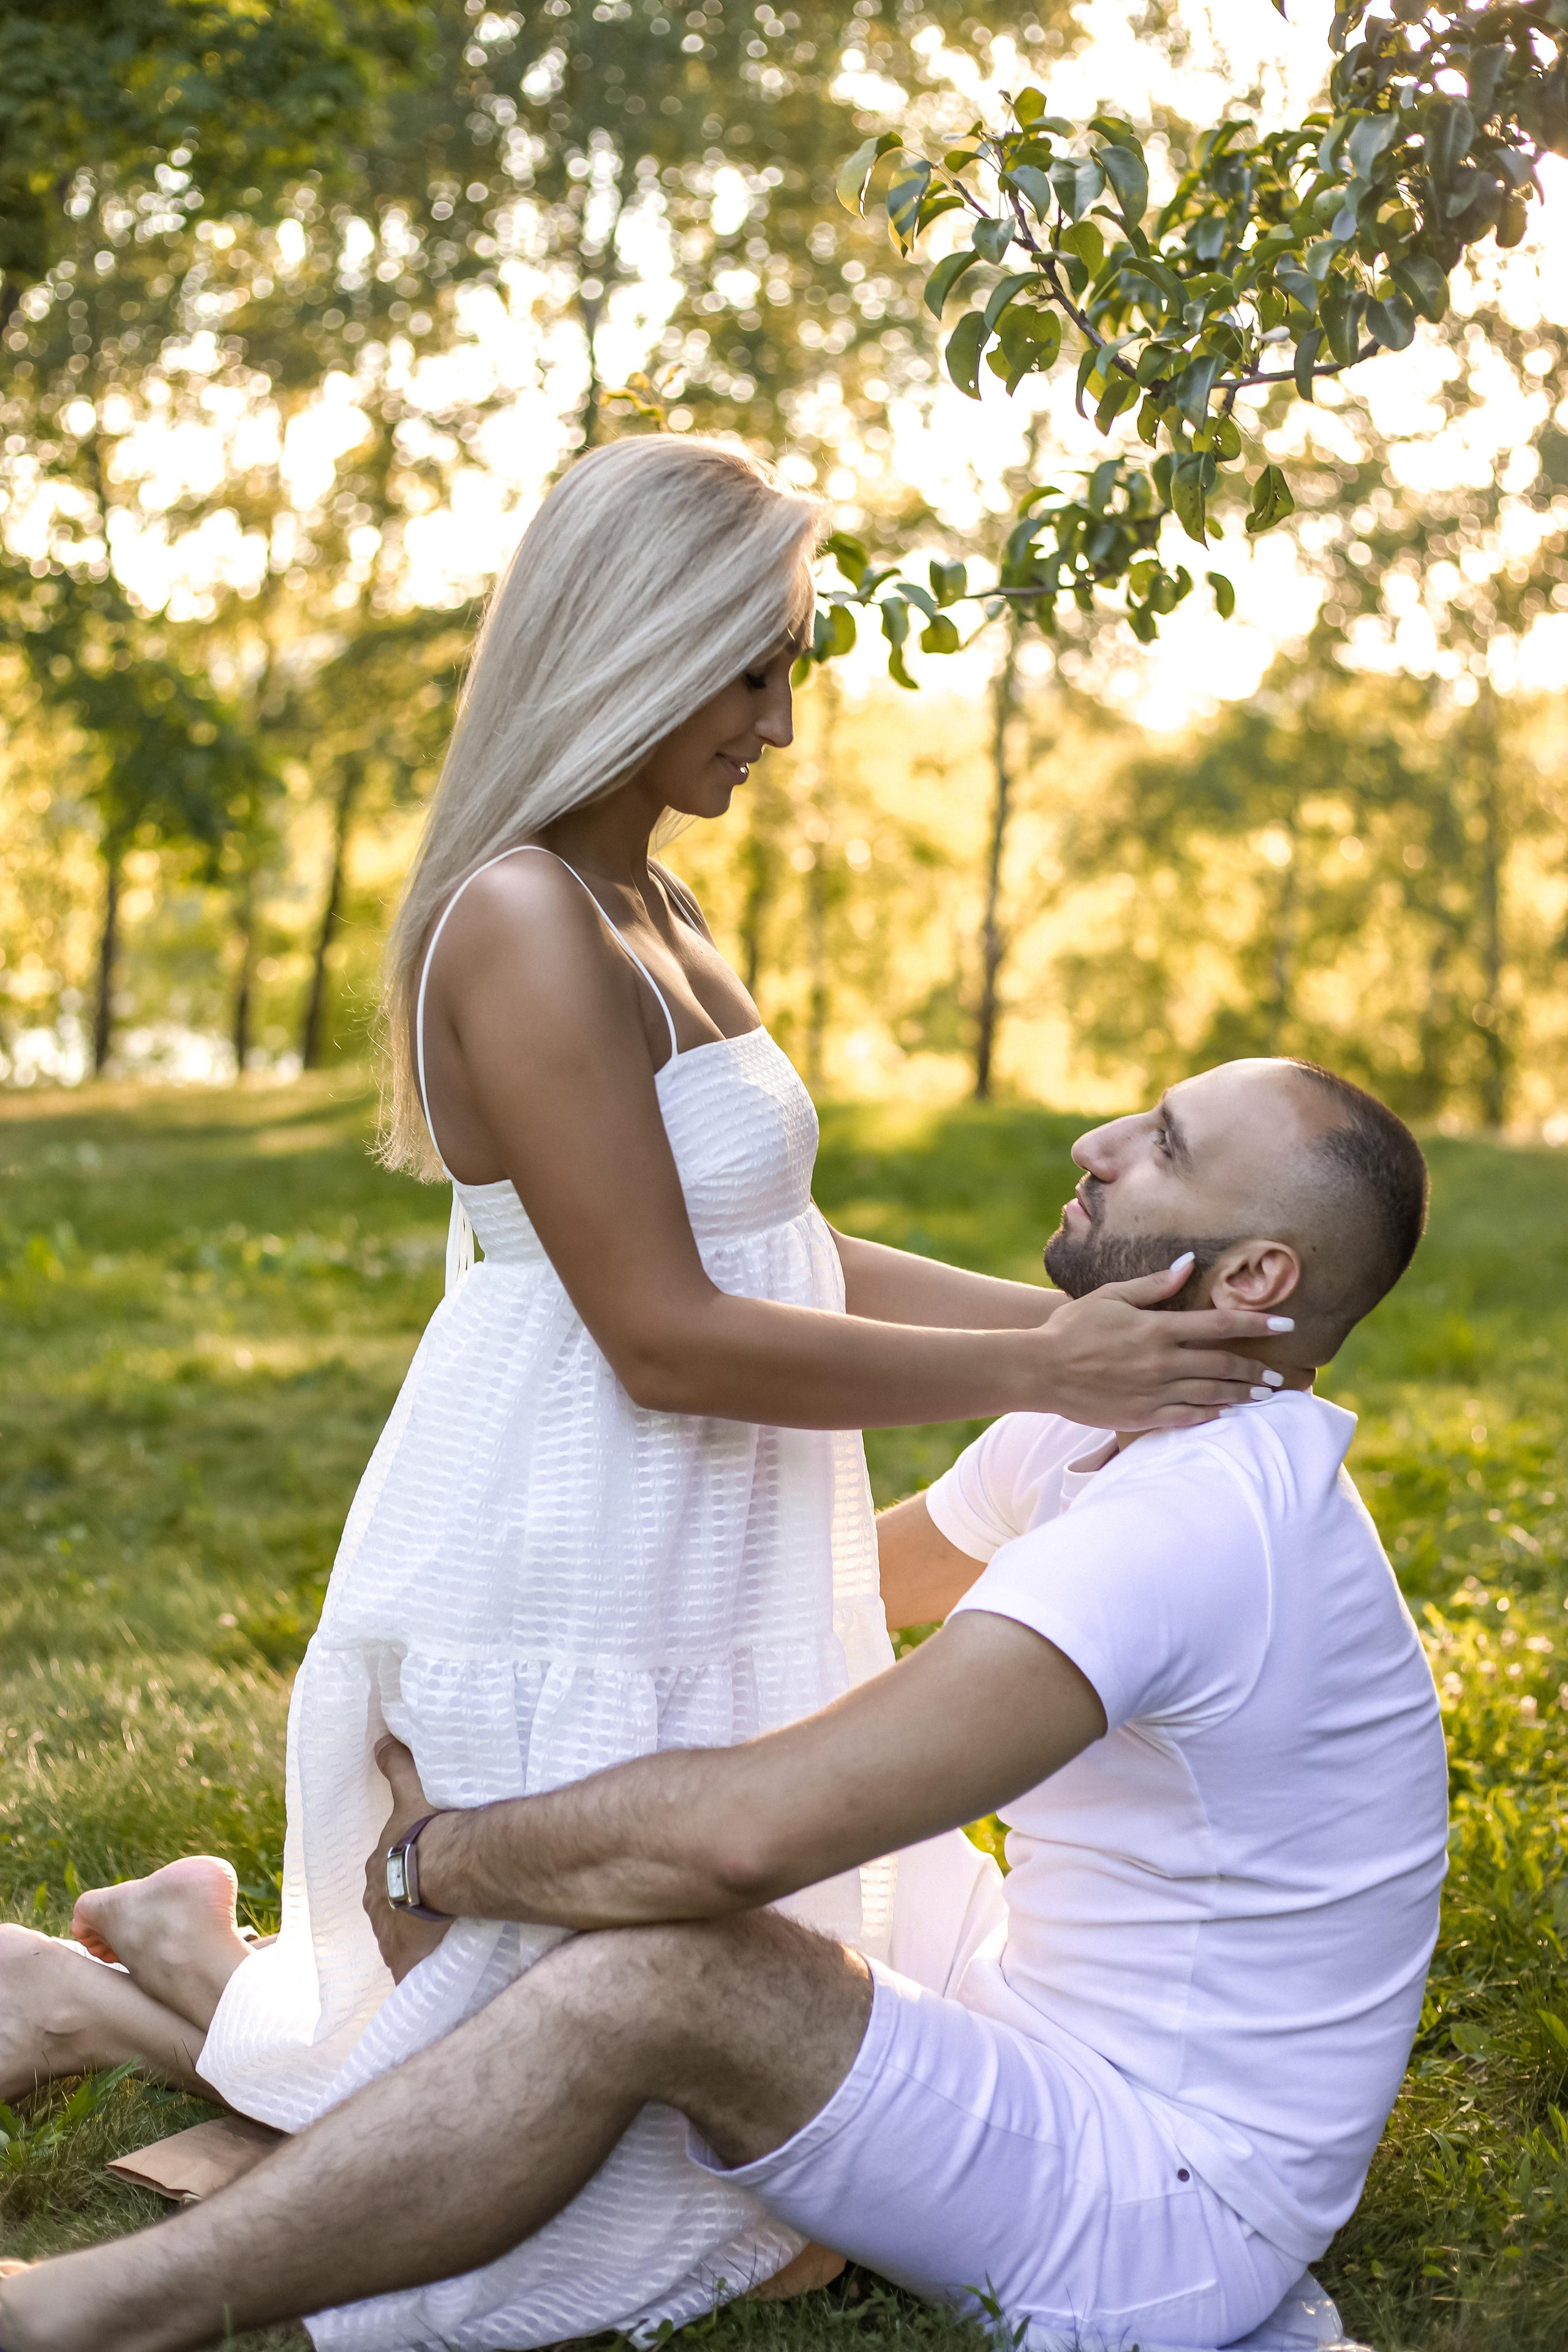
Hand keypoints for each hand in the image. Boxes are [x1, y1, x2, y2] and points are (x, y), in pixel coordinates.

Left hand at [363, 1735, 451, 1984]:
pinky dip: (421, 1970)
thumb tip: (380, 1740)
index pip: (384, 1875)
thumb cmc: (427, 1831)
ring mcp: (390, 1938)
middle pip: (389, 1908)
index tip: (417, 1874)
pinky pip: (413, 1970)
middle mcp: (376, 1906)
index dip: (400, 1874)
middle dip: (405, 1908)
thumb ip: (396, 1767)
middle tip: (431, 1905)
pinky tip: (437, 1970)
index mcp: (377, 1870)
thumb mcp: (410, 1791)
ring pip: (401, 1938)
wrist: (445, 1868)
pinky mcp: (407, 1962)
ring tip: (442, 1935)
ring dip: (416, 1937)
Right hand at [1028, 1261, 1287, 1429]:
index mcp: (1157, 1328)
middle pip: (1223, 1364)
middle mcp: (1162, 1361)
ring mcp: (1154, 1391)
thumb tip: (1187, 1264)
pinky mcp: (1142, 1415)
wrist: (1040, 1369)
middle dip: (1257, 1369)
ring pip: (1212, 1394)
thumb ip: (1153, 1284)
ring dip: (1243, 1394)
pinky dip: (1211, 1415)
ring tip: (1266, 1396)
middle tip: (1281, 1375)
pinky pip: (1187, 1417)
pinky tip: (1227, 1414)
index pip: (1219, 1325)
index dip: (1256, 1325)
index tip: (1286, 1325)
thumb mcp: (1111, 1296)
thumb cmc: (1073, 1327)